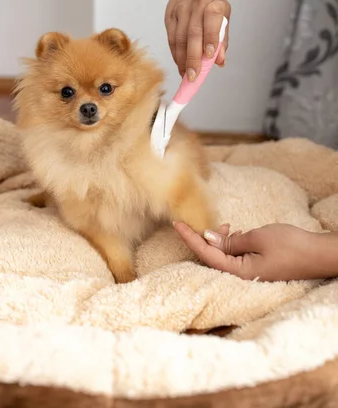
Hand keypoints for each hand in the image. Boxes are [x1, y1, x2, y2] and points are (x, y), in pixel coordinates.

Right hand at [165, 0, 230, 78]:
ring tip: (186, 75)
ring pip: (179, 38)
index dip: (210, 38)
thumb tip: (219, 61)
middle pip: (192, 34)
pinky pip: (171, 38)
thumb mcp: (224, 17)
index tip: (209, 57)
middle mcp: (196, 5)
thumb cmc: (211, 5)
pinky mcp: (169, 16)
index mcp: (213, 4)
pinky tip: (180, 64)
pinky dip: (175, 54)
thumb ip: (223, 39)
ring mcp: (180, 10)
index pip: (212, 21)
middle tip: (194, 76)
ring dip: (182, 59)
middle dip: (193, 58)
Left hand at [174, 222, 335, 280]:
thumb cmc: (291, 245)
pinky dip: (231, 243)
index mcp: (239, 272)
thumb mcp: (258, 238)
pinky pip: (236, 257)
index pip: (206, 254)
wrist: (319, 254)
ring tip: (224, 226)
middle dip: (203, 239)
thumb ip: (231, 241)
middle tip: (198, 221)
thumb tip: (209, 238)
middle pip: (212, 257)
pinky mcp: (258, 268)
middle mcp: (242, 276)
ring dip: (219, 240)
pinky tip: (235, 233)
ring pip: (224, 256)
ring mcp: (251, 273)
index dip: (190, 237)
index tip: (176, 223)